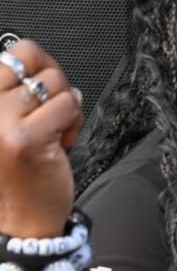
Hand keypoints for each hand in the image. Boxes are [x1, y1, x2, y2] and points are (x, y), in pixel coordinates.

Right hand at [0, 41, 81, 237]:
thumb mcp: (7, 123)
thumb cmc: (17, 170)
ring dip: (66, 105)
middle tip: (52, 109)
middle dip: (55, 81)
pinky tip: (62, 141)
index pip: (14, 52)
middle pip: (35, 59)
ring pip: (54, 82)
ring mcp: (0, 122)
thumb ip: (18, 92)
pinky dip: (74, 120)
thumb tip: (45, 63)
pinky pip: (68, 104)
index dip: (40, 65)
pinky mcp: (26, 139)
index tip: (42, 89)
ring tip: (55, 130)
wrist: (19, 218)